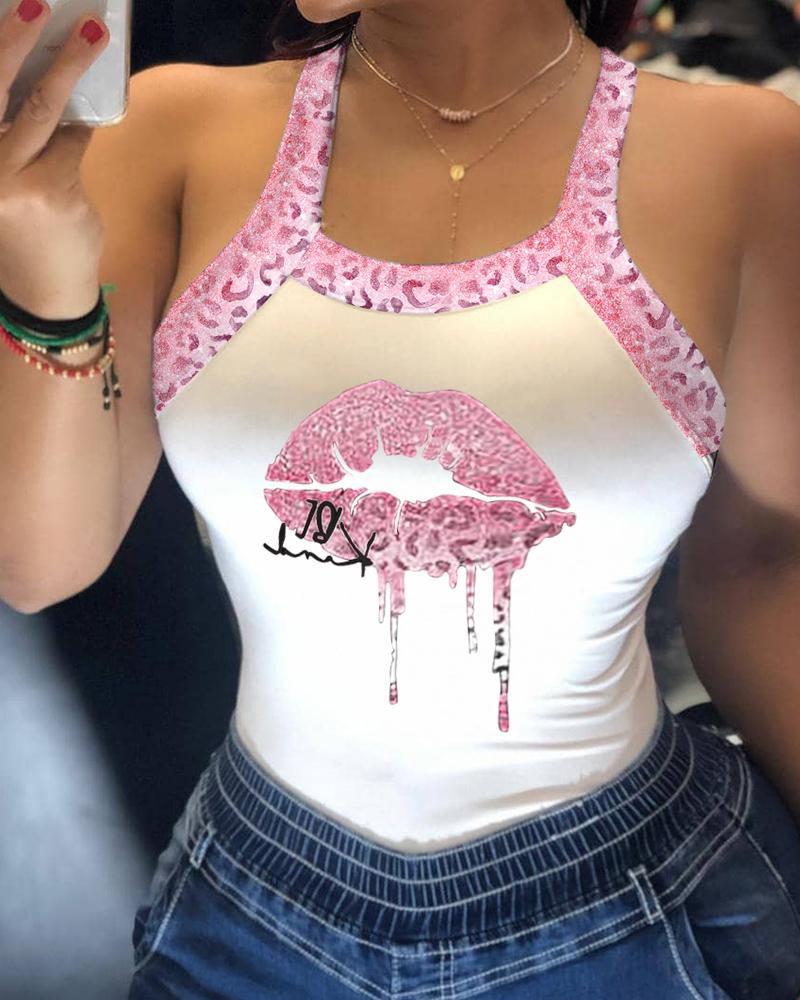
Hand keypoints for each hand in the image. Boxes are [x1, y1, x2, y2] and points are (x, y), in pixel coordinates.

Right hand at [0, 1, 110, 318]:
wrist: (42, 294)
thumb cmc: (18, 230)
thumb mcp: (4, 180)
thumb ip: (12, 136)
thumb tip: (42, 78)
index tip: (11, 11)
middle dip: (14, 42)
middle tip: (38, 6)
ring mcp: (14, 181)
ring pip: (47, 110)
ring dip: (70, 67)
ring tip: (92, 37)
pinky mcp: (55, 192)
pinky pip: (75, 142)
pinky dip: (82, 128)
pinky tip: (89, 116)